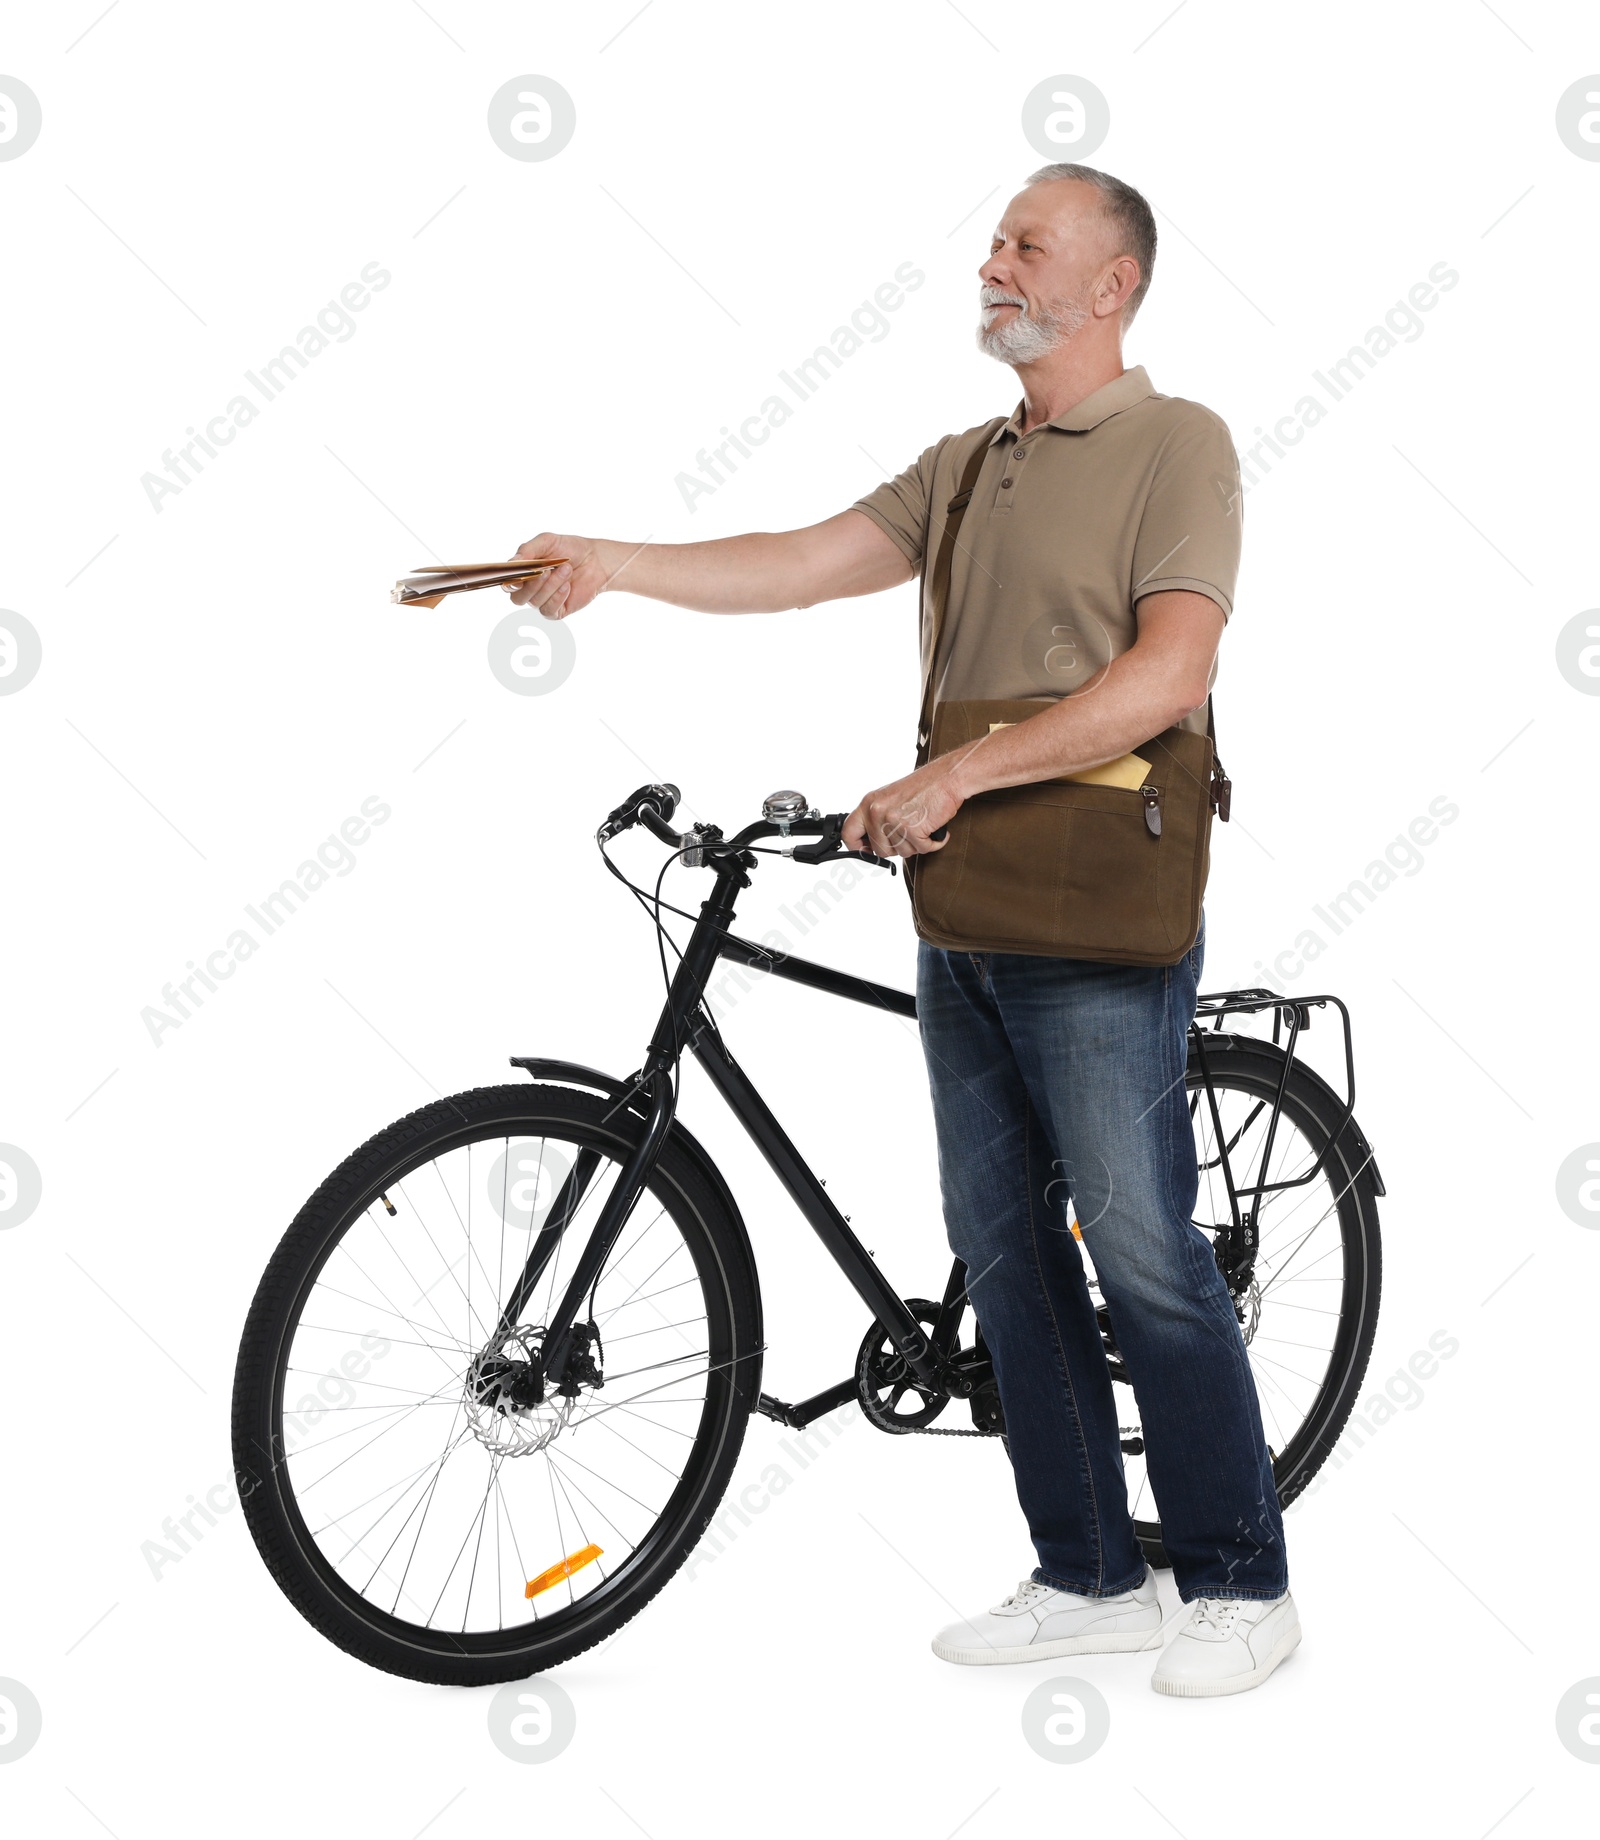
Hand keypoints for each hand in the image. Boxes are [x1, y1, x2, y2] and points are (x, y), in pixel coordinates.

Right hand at [503, 533, 610, 618]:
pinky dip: (558, 596)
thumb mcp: (547, 542)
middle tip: (546, 570)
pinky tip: (567, 585)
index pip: (507, 584)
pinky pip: (549, 610)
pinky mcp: (557, 611)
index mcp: (522, 574)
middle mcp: (529, 591)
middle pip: (517, 599)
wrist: (595, 560)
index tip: (519, 576)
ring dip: (551, 585)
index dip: (510, 582)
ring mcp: (542, 602)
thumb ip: (528, 550)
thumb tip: (513, 562)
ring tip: (566, 569)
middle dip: (532, 585)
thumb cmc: (568, 549)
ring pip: (535, 602)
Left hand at [842, 763, 962, 858]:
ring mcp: (893, 821)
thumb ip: (876, 819)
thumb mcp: (889, 799)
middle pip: (880, 850)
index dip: (856, 847)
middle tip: (910, 832)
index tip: (866, 851)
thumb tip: (869, 844)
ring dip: (916, 843)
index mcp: (868, 804)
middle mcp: (877, 812)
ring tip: (922, 824)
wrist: (946, 778)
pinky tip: (933, 828)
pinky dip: (932, 843)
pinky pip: (921, 849)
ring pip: (903, 852)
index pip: (848, 833)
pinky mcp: (911, 829)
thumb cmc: (923, 787)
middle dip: (897, 846)